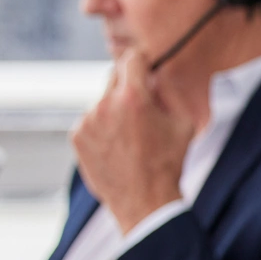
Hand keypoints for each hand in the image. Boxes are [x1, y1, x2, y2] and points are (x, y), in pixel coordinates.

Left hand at [71, 48, 194, 233]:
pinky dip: (101, 128)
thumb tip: (156, 76)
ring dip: (114, 111)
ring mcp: (88, 120)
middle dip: (128, 88)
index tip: (146, 68)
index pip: (132, 58)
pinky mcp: (77, 136)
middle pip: (114, 77)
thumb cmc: (168, 163)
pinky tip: (116, 147)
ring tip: (129, 138)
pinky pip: (90, 122)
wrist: (145, 201)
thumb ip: (169, 93)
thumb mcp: (183, 123)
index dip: (142, 61)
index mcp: (134, 96)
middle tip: (141, 111)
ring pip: (102, 102)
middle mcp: (106, 104)